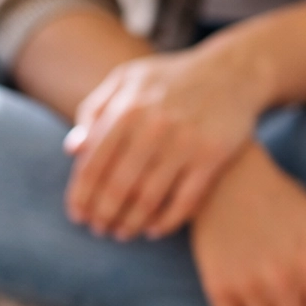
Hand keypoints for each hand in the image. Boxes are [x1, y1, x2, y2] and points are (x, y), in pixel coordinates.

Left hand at [64, 40, 268, 239]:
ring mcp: (186, 142)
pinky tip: (155, 230)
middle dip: (103, 214)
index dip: (81, 196)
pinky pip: (185, 201)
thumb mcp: (128, 80)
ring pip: (149, 198)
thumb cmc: (171, 79)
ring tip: (122, 233)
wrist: (232, 71)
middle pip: (117, 186)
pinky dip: (167, 222)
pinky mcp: (213, 156)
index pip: (93, 164)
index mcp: (127, 107)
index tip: (77, 216)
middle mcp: (154, 126)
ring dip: (131, 223)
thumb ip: (95, 110)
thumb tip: (72, 149)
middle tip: (99, 230)